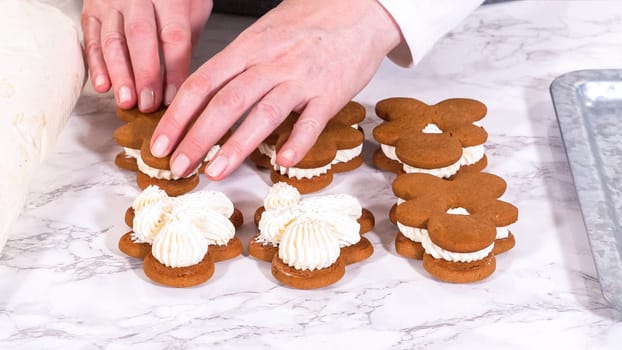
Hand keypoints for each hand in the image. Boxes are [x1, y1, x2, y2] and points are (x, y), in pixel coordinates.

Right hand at [81, 0, 211, 111]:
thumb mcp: (194, 6)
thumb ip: (190, 37)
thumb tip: (184, 81)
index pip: (173, 36)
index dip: (174, 70)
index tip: (174, 98)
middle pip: (140, 37)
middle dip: (144, 75)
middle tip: (148, 104)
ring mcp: (111, 2)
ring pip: (112, 40)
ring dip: (119, 75)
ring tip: (127, 102)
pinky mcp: (91, 9)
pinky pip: (91, 39)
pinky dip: (96, 65)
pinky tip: (104, 86)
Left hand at [150, 0, 401, 179]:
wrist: (358, 8)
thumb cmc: (307, 22)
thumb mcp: (263, 33)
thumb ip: (236, 63)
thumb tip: (203, 95)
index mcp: (248, 47)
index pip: (202, 83)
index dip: (177, 116)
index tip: (160, 143)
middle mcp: (270, 63)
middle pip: (225, 103)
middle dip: (196, 138)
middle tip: (178, 167)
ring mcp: (301, 78)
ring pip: (263, 114)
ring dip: (236, 147)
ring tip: (215, 172)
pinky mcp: (331, 93)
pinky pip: (312, 122)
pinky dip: (298, 143)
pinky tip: (283, 163)